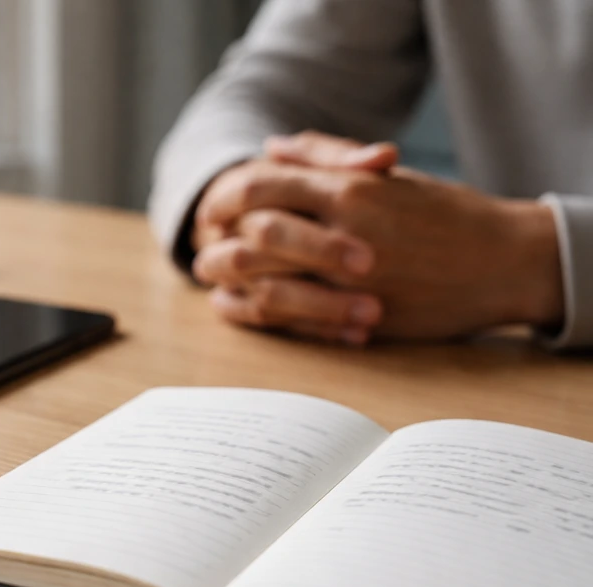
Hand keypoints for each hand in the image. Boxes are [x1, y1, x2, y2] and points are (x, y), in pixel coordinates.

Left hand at [193, 133, 563, 341]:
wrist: (501, 261)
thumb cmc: (443, 213)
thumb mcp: (387, 175)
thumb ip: (327, 157)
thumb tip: (270, 148)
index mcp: (349, 191)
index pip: (259, 187)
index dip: (225, 197)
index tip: (213, 208)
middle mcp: (345, 234)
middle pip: (252, 236)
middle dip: (217, 241)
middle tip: (203, 245)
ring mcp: (349, 282)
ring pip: (263, 282)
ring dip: (227, 281)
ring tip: (213, 278)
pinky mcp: (356, 319)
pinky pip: (287, 321)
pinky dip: (252, 314)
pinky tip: (236, 307)